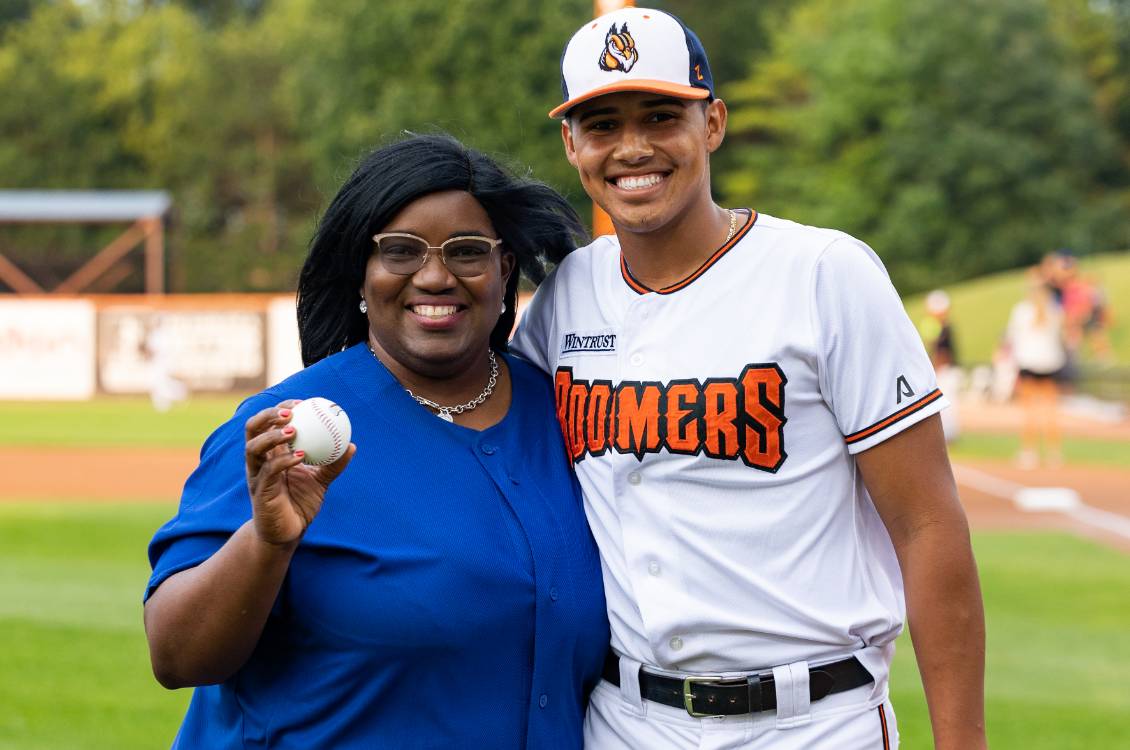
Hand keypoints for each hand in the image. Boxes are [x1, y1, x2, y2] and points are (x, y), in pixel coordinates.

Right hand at [243, 400, 355, 546]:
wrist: (289, 533)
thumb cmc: (301, 503)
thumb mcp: (321, 480)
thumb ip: (334, 464)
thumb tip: (352, 445)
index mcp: (271, 453)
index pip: (268, 423)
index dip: (281, 408)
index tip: (303, 402)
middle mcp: (259, 461)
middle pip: (252, 429)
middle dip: (268, 415)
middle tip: (291, 411)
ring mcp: (256, 475)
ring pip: (253, 448)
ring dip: (272, 435)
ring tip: (292, 430)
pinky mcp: (259, 492)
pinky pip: (269, 471)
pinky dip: (284, 460)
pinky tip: (300, 456)